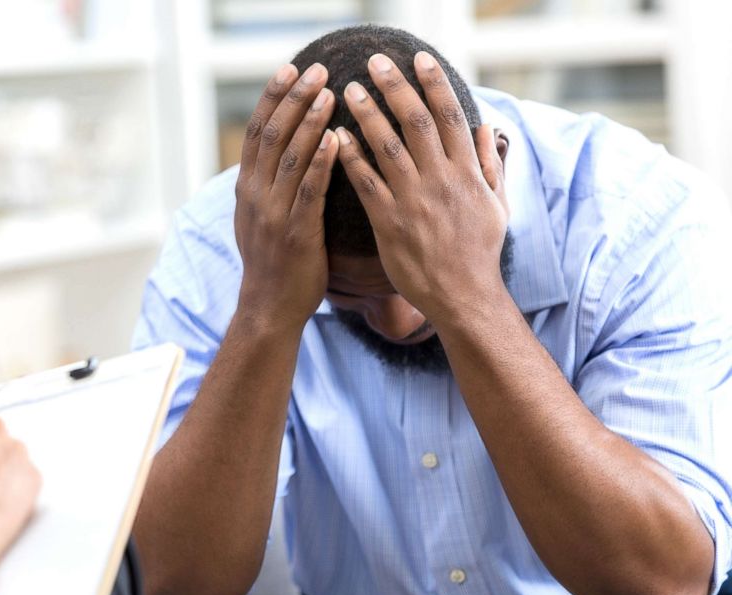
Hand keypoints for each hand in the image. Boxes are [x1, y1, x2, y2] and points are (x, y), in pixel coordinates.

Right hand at [234, 62, 339, 331]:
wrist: (269, 308)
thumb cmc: (274, 263)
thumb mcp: (259, 218)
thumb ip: (267, 186)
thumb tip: (278, 154)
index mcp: (247, 189)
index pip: (257, 131)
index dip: (273, 98)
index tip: (290, 68)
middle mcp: (255, 196)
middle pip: (271, 135)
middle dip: (293, 99)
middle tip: (317, 70)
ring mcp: (273, 214)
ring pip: (289, 157)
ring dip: (309, 122)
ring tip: (330, 93)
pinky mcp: (296, 233)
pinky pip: (309, 191)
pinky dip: (322, 162)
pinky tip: (337, 139)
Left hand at [336, 51, 508, 325]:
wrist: (464, 296)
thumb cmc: (480, 252)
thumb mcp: (497, 206)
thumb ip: (489, 165)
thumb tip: (486, 127)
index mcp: (467, 173)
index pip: (450, 116)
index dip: (434, 84)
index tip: (419, 58)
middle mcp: (441, 181)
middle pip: (416, 122)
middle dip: (395, 88)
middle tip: (375, 62)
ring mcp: (414, 201)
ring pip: (388, 147)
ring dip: (367, 114)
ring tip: (348, 90)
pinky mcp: (390, 223)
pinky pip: (367, 184)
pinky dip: (351, 158)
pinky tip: (335, 138)